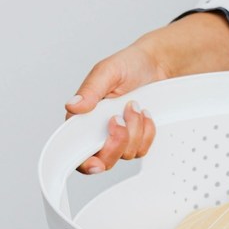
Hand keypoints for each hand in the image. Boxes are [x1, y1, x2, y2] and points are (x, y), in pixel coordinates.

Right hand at [66, 44, 163, 174]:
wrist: (156, 65)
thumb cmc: (128, 65)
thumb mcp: (107, 72)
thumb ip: (90, 90)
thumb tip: (72, 106)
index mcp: (83, 118)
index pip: (76, 151)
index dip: (84, 163)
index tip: (97, 162)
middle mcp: (98, 131)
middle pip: (103, 160)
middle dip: (116, 142)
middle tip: (119, 118)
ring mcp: (119, 137)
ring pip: (125, 154)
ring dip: (134, 130)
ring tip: (135, 105)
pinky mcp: (137, 139)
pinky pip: (142, 149)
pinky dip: (147, 132)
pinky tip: (145, 114)